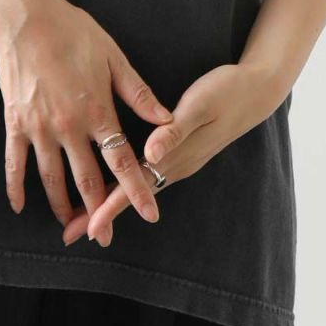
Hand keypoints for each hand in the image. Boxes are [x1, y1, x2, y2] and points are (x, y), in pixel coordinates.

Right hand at [0, 0, 174, 240]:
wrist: (27, 18)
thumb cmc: (73, 32)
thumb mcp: (113, 58)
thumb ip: (138, 93)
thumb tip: (166, 119)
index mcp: (97, 111)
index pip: (122, 160)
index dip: (137, 188)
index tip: (150, 213)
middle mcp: (69, 127)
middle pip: (86, 179)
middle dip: (99, 211)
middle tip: (106, 236)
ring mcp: (40, 127)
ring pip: (52, 178)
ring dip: (62, 205)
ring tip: (70, 224)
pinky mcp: (16, 122)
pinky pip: (15, 162)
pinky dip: (16, 187)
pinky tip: (21, 206)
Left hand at [59, 61, 285, 246]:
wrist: (256, 91)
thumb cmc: (226, 92)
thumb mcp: (200, 105)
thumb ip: (174, 129)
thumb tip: (150, 152)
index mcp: (175, 155)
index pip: (135, 187)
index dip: (109, 206)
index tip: (87, 228)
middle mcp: (175, 164)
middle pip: (130, 195)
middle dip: (100, 214)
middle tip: (68, 234)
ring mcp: (178, 160)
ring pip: (136, 188)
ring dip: (108, 201)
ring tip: (81, 216)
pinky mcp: (178, 150)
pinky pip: (145, 174)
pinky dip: (123, 184)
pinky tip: (111, 183)